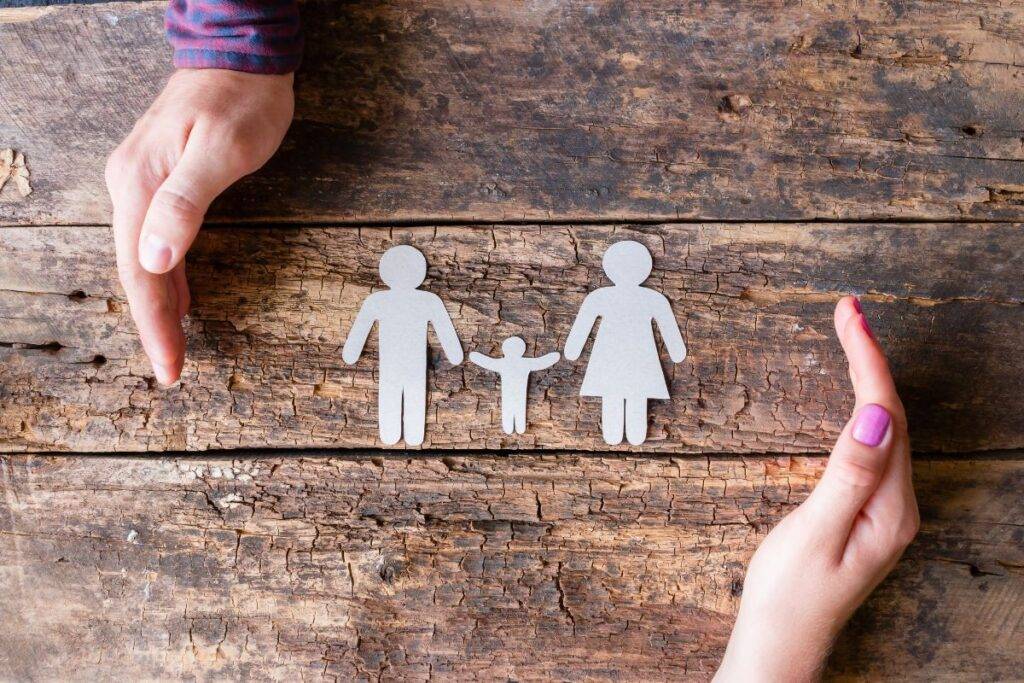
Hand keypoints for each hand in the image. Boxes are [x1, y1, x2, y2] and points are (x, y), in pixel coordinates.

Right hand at [105, 69, 293, 383]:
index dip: (154, 323)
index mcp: (140, 185)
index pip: (140, 271)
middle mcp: (131, 187)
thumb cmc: (240, 100)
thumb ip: (186, 202)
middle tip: (173, 369)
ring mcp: (143, 184)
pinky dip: (167, 276)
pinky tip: (177, 297)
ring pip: (145, 260)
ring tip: (173, 346)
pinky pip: (158, 242)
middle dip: (153, 324)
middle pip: (136, 271)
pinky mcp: (162, 182)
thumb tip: (154, 257)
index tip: (169, 364)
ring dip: (159, 305)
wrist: (240, 56)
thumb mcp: (221, 150)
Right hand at [715, 296, 918, 681]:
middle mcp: (896, 505)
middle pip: (891, 414)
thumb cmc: (788, 597)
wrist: (780, 644)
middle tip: (846, 310)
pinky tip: (852, 394)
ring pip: (884, 427)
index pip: (884, 415)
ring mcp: (884, 509)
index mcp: (889, 509)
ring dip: (868, 376)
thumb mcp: (814, 534)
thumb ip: (846, 475)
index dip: (867, 360)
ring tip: (849, 334)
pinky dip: (861, 406)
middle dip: (870, 356)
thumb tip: (874, 414)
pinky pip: (872, 446)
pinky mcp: (866, 512)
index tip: (849, 316)